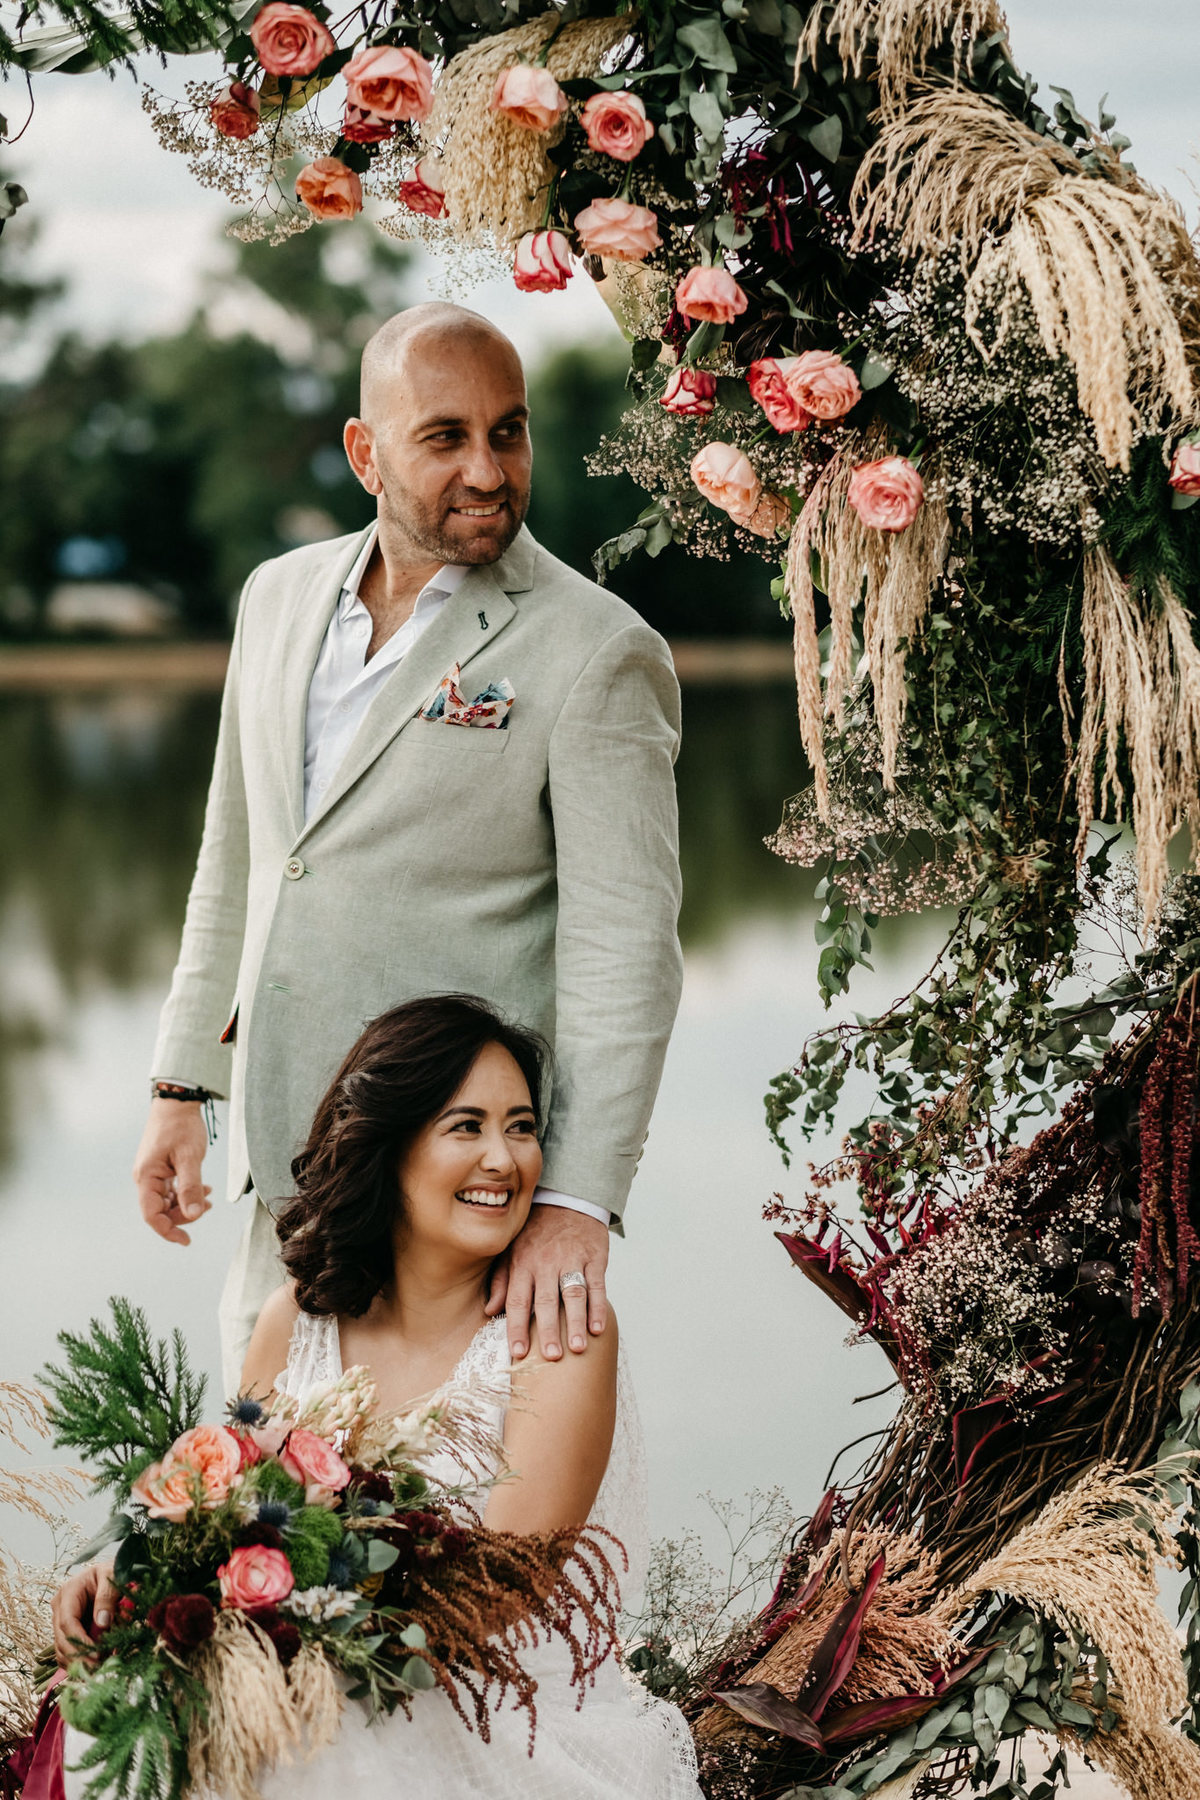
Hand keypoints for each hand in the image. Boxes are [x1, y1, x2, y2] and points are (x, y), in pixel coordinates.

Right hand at [51, 1560, 116, 1667]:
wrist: (112, 1572)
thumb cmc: (113, 1572)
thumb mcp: (113, 1576)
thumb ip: (108, 1597)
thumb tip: (102, 1622)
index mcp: (68, 1592)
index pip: (67, 1622)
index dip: (80, 1641)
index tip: (97, 1654)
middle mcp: (60, 1608)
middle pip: (61, 1640)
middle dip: (79, 1657)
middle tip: (98, 1669)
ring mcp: (61, 1621)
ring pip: (62, 1650)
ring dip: (78, 1662)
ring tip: (99, 1669)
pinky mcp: (67, 1632)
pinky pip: (67, 1652)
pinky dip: (78, 1662)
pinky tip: (93, 1665)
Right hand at [133, 1098, 211, 1244]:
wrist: (176, 1102)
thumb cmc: (181, 1126)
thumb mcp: (190, 1157)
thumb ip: (191, 1187)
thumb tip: (195, 1214)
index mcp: (146, 1177)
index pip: (152, 1215)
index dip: (168, 1231)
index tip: (187, 1241)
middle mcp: (145, 1178)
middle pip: (160, 1210)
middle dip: (183, 1215)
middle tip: (207, 1207)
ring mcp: (151, 1173)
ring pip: (166, 1201)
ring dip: (186, 1204)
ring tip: (208, 1197)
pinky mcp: (160, 1169)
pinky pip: (170, 1190)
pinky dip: (185, 1193)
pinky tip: (203, 1189)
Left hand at [487, 1204, 608, 1361]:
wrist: (566, 1199)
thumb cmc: (534, 1233)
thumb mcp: (511, 1250)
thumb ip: (500, 1280)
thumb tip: (489, 1310)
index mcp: (522, 1264)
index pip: (518, 1300)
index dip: (517, 1327)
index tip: (519, 1352)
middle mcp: (546, 1263)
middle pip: (546, 1300)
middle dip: (548, 1330)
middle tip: (551, 1357)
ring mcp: (572, 1259)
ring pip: (573, 1293)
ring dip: (576, 1322)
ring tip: (578, 1348)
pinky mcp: (594, 1257)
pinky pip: (597, 1284)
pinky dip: (598, 1307)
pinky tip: (598, 1328)